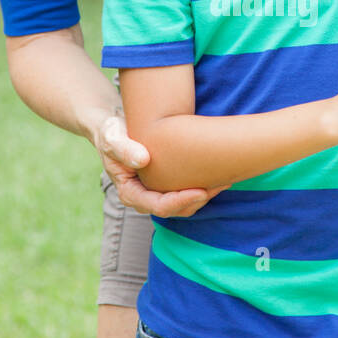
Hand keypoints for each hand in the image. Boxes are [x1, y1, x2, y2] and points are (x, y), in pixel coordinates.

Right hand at [94, 114, 222, 217]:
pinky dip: (203, 186)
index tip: (202, 191)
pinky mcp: (166, 185)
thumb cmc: (111, 132)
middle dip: (200, 199)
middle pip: (177, 209)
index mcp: (130, 193)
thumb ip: (123, 148)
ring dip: (206, 195)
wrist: (114, 129)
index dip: (181, 201)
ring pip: (185, 205)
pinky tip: (218, 173)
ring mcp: (156, 193)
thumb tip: (143, 160)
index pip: (159, 206)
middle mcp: (144, 198)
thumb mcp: (113, 137)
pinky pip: (187, 193)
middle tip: (221, 184)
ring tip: (225, 179)